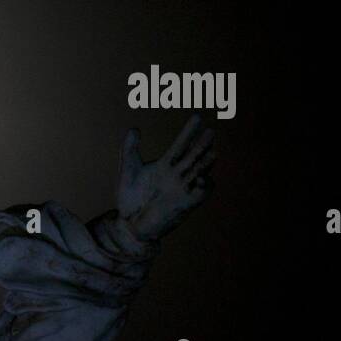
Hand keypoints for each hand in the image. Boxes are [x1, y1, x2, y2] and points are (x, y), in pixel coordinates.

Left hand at [116, 114, 214, 241]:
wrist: (128, 223)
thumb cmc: (129, 198)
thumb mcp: (128, 171)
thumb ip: (129, 149)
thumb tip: (134, 128)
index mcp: (164, 165)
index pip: (180, 144)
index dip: (189, 131)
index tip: (197, 116)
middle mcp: (177, 175)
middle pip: (193, 155)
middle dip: (202, 144)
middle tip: (209, 131)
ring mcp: (182, 188)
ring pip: (199, 172)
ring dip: (207, 163)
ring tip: (212, 153)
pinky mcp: (185, 204)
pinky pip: (201, 193)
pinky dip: (205, 186)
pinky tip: (202, 178)